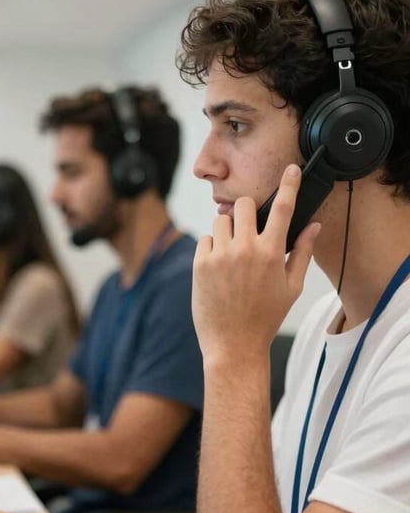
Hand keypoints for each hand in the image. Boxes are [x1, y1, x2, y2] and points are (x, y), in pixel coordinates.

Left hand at [192, 165, 320, 362]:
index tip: (291, 169)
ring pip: (222, 219)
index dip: (289, 185)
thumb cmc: (265, 317)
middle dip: (248, 211)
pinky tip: (219, 266)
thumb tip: (312, 227)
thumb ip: (300, 253)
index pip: (283, 209)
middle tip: (249, 228)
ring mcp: (220, 256)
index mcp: (271, 253)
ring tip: (233, 253)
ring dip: (228, 229)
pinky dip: (212, 246)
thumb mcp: (291, 287)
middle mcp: (245, 249)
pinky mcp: (200, 264)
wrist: (233, 344)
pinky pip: (205, 238)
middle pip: (244, 205)